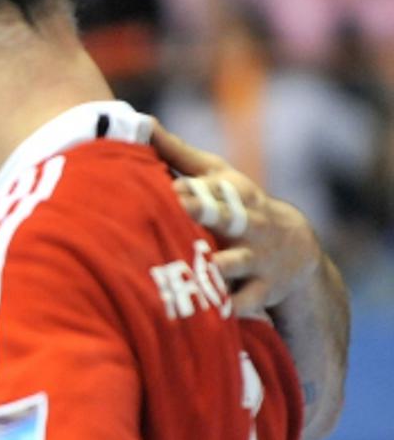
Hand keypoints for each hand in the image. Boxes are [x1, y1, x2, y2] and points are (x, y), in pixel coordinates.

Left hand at [151, 119, 321, 317]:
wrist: (297, 249)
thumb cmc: (238, 206)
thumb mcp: (217, 178)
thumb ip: (178, 155)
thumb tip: (143, 124)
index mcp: (230, 194)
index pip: (207, 187)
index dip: (187, 187)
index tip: (162, 186)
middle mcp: (245, 222)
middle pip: (225, 215)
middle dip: (204, 213)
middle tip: (182, 208)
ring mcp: (256, 256)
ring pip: (234, 263)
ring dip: (217, 268)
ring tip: (203, 270)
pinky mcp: (264, 288)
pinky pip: (246, 301)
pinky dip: (232, 308)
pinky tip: (215, 316)